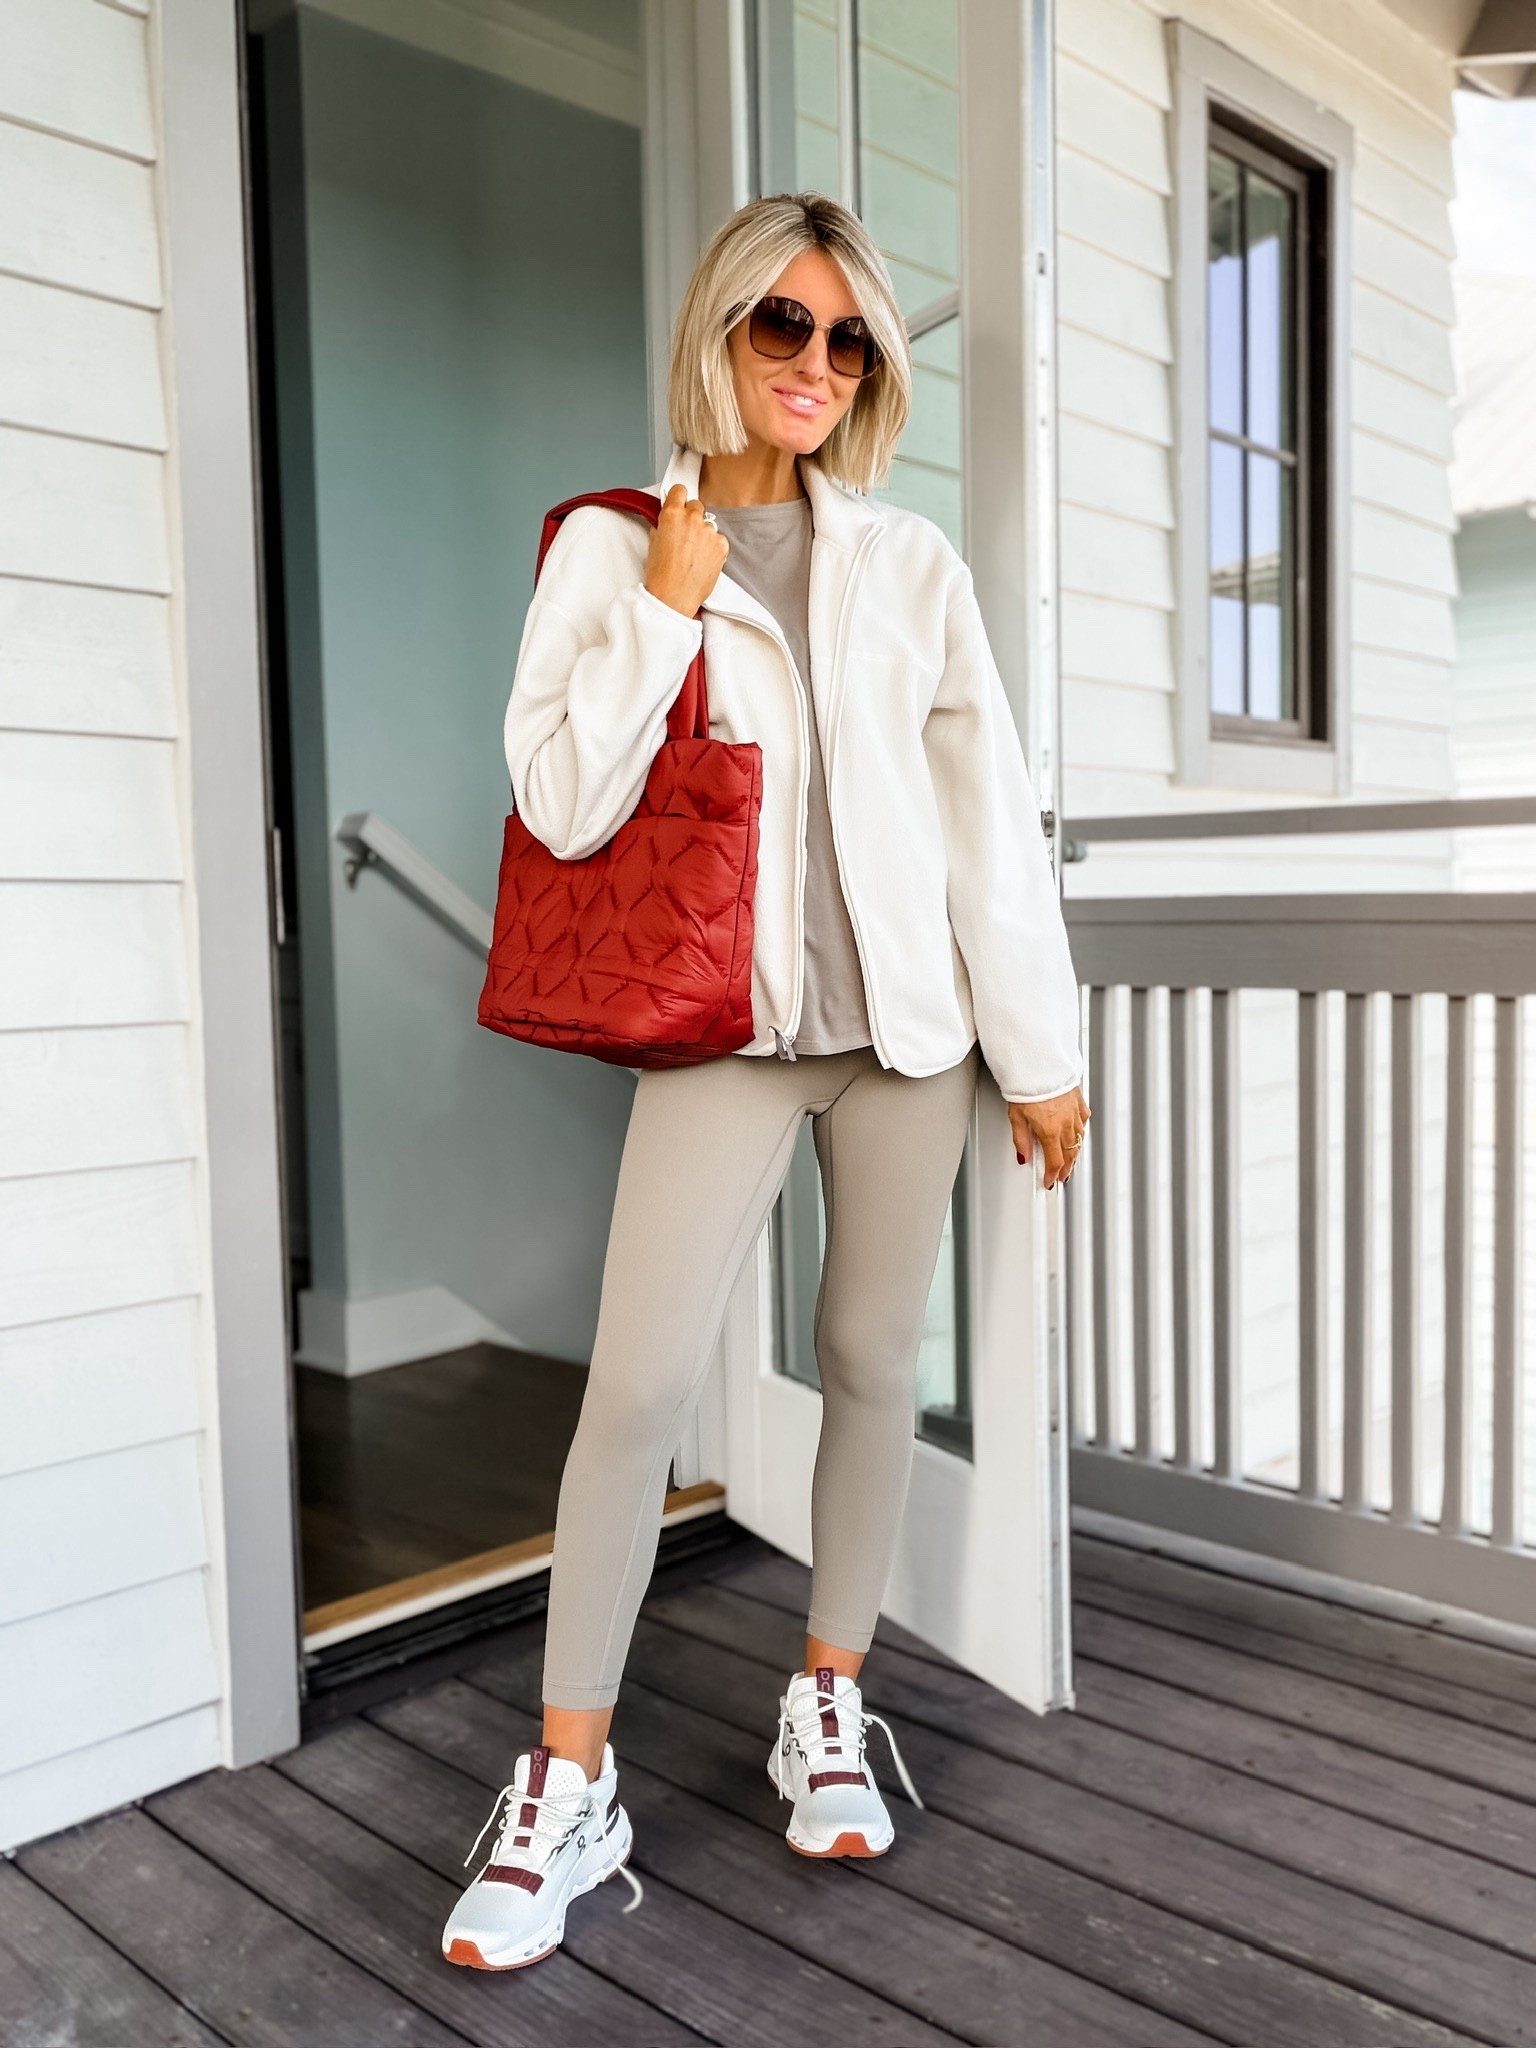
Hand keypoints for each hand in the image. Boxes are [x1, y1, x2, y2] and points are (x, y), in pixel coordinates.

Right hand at [644, 483, 729, 616]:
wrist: (674, 597)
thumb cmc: (661, 574)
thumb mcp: (653, 543)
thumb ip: (662, 525)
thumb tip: (667, 521)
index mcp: (672, 514)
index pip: (680, 490)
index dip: (679, 498)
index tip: (679, 505)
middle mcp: (692, 518)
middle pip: (696, 505)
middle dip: (691, 517)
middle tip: (686, 536)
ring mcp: (709, 531)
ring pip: (708, 524)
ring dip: (703, 534)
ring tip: (694, 553)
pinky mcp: (722, 545)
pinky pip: (719, 539)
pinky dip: (713, 547)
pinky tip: (703, 560)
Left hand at [1009, 1086, 1088, 1189]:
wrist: (1040, 1063)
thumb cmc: (1026, 1085)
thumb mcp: (1016, 1116)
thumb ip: (1021, 1139)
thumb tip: (1023, 1156)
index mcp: (1050, 1130)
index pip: (1055, 1162)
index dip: (1053, 1175)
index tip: (1049, 1181)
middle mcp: (1065, 1123)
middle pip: (1070, 1153)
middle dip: (1066, 1168)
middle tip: (1063, 1176)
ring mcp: (1074, 1112)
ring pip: (1078, 1139)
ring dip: (1074, 1153)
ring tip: (1071, 1160)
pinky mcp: (1078, 1100)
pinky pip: (1083, 1121)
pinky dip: (1080, 1131)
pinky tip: (1078, 1132)